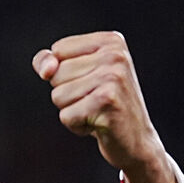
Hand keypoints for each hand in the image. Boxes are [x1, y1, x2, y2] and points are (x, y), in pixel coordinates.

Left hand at [33, 31, 183, 182]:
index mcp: (111, 41)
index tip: (91, 82)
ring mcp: (113, 78)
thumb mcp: (78, 75)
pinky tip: (99, 124)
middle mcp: (115, 55)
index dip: (63, 73)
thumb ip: (50, 62)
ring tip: (96, 112)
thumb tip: (46, 70)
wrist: (137, 141)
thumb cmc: (103, 105)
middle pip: (56, 74)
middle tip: (95, 101)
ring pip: (58, 96)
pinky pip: (66, 116)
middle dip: (67, 94)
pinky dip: (77, 126)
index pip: (58, 50)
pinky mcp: (107, 102)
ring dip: (72, 110)